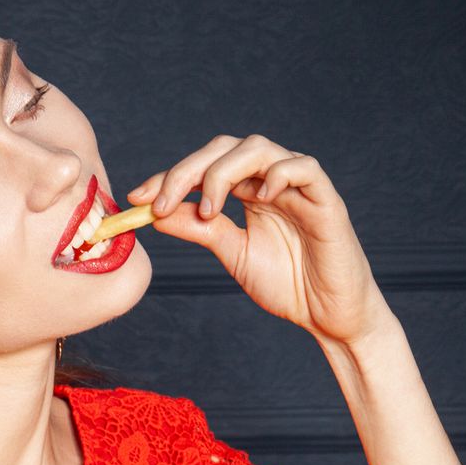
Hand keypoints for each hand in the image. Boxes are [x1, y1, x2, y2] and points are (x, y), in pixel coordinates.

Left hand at [129, 133, 392, 349]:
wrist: (328, 316)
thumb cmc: (288, 285)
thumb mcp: (231, 253)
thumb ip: (198, 229)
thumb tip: (154, 213)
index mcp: (248, 190)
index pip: (205, 165)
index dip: (170, 176)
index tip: (137, 200)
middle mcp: (271, 180)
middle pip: (226, 148)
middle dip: (187, 170)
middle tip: (160, 202)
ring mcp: (299, 187)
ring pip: (260, 148)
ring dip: (224, 172)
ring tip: (208, 209)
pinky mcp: (326, 200)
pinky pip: (304, 167)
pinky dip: (279, 172)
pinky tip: (260, 195)